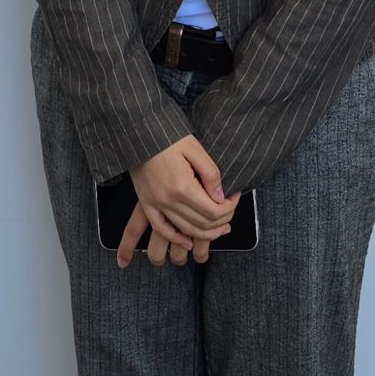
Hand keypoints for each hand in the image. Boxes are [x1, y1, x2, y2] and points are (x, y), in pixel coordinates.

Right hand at [118, 135, 237, 269]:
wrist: (140, 133)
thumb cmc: (169, 137)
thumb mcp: (196, 149)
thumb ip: (211, 175)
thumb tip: (221, 198)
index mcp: (183, 186)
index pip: (213, 211)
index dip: (229, 208)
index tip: (234, 198)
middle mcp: (168, 200)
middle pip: (202, 223)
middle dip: (222, 221)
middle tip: (230, 211)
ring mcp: (155, 204)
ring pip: (185, 230)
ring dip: (206, 234)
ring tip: (220, 228)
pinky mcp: (146, 203)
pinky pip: (161, 229)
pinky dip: (176, 238)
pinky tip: (188, 242)